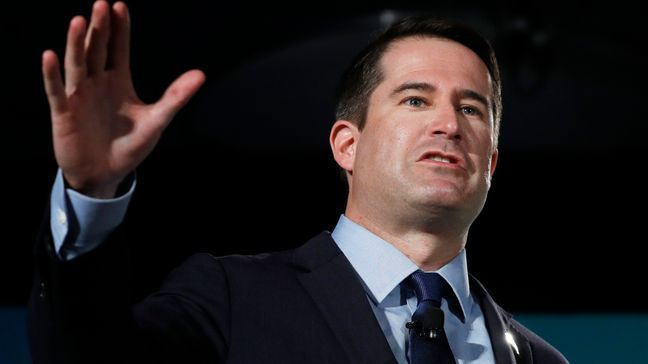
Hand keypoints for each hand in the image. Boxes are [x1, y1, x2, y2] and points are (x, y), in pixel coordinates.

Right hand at [42, 1, 204, 197]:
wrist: (105, 175)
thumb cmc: (129, 146)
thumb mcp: (157, 120)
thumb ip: (176, 97)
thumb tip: (201, 74)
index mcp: (118, 81)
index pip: (119, 49)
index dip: (120, 29)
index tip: (120, 6)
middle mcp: (97, 83)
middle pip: (97, 50)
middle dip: (100, 28)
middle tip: (101, 4)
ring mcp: (79, 96)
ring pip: (77, 65)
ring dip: (76, 44)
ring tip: (79, 20)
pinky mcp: (64, 113)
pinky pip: (56, 91)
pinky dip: (53, 75)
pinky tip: (50, 56)